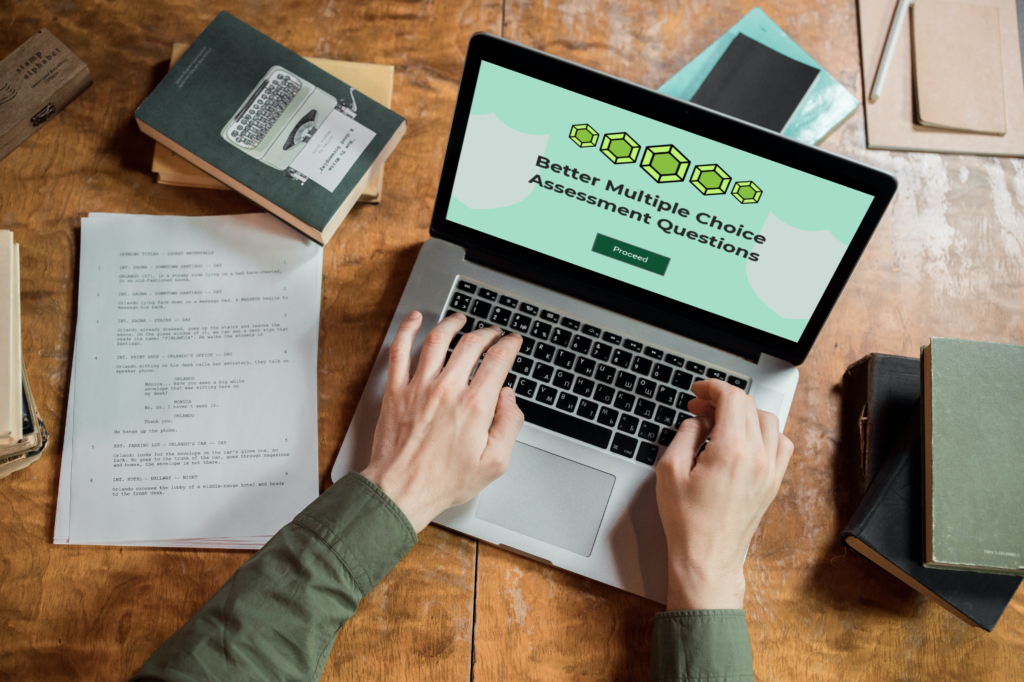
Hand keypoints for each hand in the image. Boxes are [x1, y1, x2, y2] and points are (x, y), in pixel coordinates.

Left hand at [361, 311, 524, 532]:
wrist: (401, 490)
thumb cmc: (445, 481)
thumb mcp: (494, 463)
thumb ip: (509, 426)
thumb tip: (509, 398)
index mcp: (474, 406)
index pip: (497, 360)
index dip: (509, 345)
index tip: (512, 342)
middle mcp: (447, 390)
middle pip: (470, 344)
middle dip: (487, 333)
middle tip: (492, 333)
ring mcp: (419, 388)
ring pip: (437, 340)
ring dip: (452, 324)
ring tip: (460, 319)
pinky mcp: (396, 391)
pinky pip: (399, 351)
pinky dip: (407, 330)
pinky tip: (415, 319)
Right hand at [655, 379, 793, 610]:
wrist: (708, 558)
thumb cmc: (687, 522)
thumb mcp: (670, 470)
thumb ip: (685, 435)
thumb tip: (697, 420)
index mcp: (731, 451)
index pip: (732, 399)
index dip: (713, 387)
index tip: (698, 391)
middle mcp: (757, 457)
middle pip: (749, 406)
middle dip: (723, 399)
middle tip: (700, 407)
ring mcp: (770, 470)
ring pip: (768, 421)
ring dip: (745, 414)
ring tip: (721, 422)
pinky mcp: (774, 482)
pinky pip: (781, 443)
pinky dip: (765, 433)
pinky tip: (744, 440)